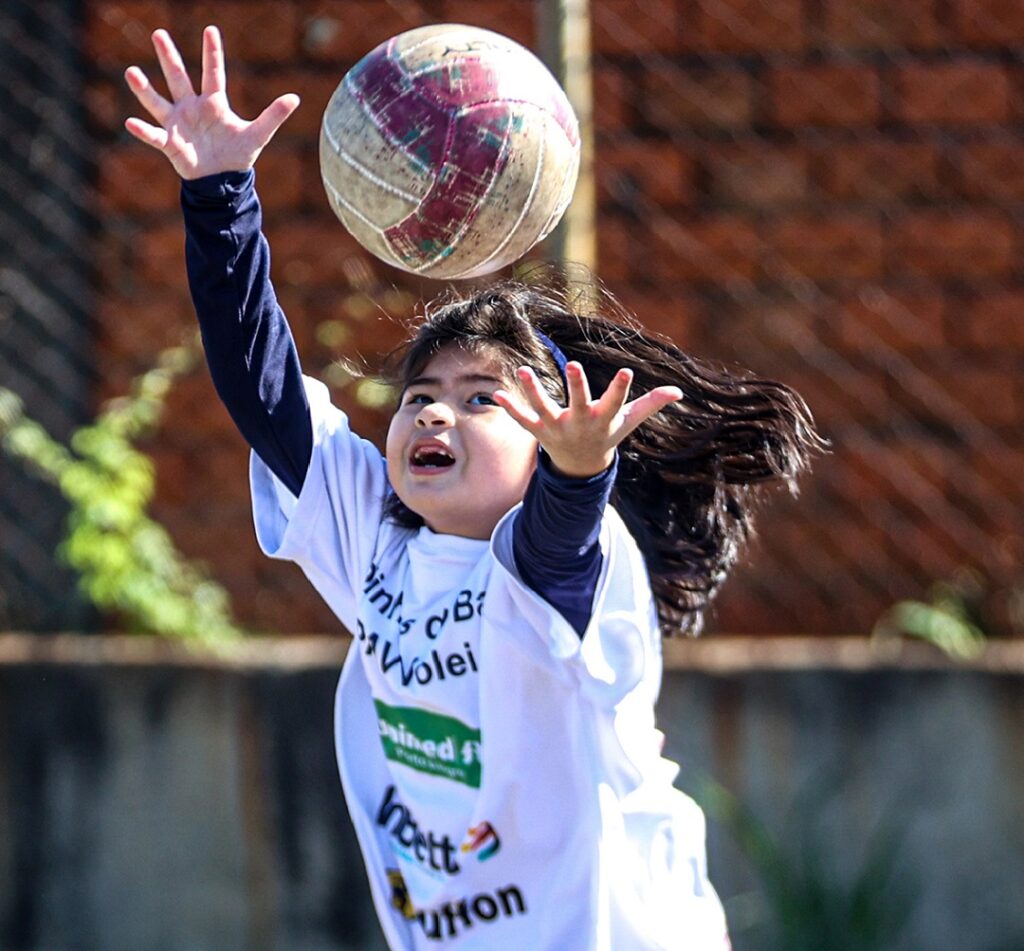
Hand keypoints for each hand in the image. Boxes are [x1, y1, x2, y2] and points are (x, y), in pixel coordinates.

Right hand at [124, 26, 298, 179]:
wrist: (222, 180)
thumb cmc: (237, 155)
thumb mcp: (258, 135)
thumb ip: (274, 116)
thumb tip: (295, 98)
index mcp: (214, 103)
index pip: (213, 73)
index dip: (212, 54)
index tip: (210, 29)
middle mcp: (192, 108)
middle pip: (179, 78)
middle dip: (170, 57)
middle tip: (159, 33)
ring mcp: (179, 124)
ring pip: (159, 102)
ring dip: (145, 89)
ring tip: (131, 72)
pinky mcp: (170, 144)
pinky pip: (154, 136)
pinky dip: (142, 131)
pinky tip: (131, 122)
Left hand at [494, 362, 682, 478]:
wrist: (580, 467)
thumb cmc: (607, 434)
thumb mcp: (628, 422)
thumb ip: (650, 404)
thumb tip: (678, 392)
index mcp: (602, 420)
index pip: (615, 402)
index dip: (620, 388)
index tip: (626, 371)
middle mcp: (579, 424)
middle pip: (578, 403)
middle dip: (577, 386)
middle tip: (574, 365)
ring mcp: (557, 428)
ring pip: (543, 408)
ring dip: (532, 391)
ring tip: (522, 370)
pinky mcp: (538, 431)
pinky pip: (521, 420)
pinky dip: (510, 408)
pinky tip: (496, 395)